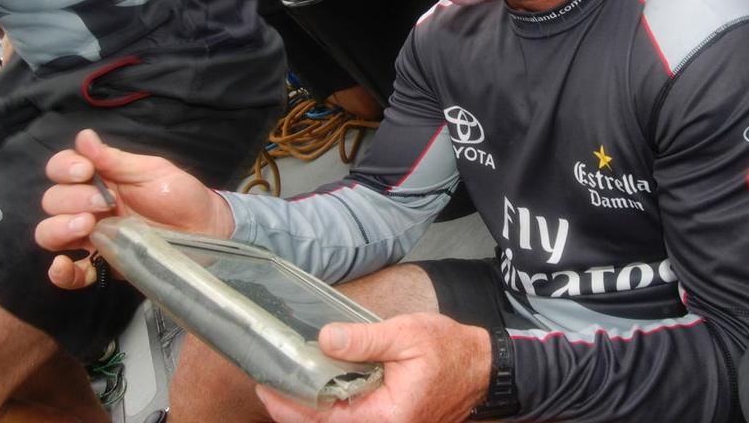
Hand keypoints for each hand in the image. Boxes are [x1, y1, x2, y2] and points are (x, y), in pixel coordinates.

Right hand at [35, 129, 233, 288]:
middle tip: (104, 202)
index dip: (64, 168)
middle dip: (71, 198)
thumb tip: (83, 136)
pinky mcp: (104, 264)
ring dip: (60, 228)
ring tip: (88, 225)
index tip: (85, 170)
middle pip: (53, 201)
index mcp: (100, 179)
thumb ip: (115, 159)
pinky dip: (60, 273)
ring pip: (51, 233)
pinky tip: (63, 265)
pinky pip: (71, 275)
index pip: (61, 170)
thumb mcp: (152, 171)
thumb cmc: (180, 194)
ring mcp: (94, 237)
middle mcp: (89, 207)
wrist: (205, 228)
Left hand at [256, 314, 491, 422]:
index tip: (268, 386)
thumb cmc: (450, 350)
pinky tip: (316, 387)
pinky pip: (352, 419)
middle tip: (267, 384)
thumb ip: (365, 339)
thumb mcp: (407, 335)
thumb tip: (326, 339)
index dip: (293, 404)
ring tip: (284, 385)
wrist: (481, 367)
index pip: (327, 417)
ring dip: (310, 408)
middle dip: (294, 409)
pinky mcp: (388, 421)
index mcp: (387, 416)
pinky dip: (331, 406)